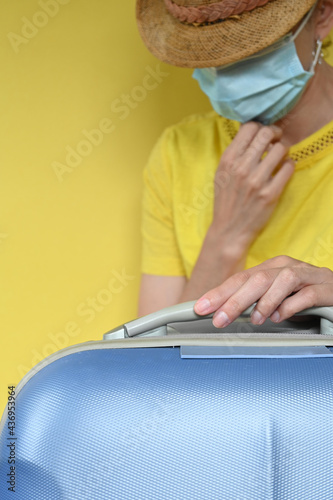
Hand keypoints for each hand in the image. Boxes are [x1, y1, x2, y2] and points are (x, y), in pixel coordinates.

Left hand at [194, 255, 332, 326]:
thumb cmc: (305, 296)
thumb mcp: (276, 296)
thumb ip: (254, 301)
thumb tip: (223, 312)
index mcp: (272, 267)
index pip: (240, 278)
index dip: (219, 293)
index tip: (200, 308)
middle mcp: (288, 267)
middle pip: (256, 278)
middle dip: (234, 299)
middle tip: (219, 319)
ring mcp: (308, 275)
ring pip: (281, 281)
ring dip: (264, 302)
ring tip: (256, 320)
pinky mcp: (326, 287)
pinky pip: (307, 294)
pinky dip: (291, 306)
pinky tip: (281, 316)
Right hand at [211, 122, 293, 253]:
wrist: (229, 230)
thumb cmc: (226, 200)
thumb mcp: (222, 173)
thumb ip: (235, 153)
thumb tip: (252, 131)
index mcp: (228, 160)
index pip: (249, 127)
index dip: (260, 127)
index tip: (264, 135)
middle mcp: (241, 168)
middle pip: (266, 133)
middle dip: (275, 134)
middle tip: (277, 141)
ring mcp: (256, 181)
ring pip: (280, 149)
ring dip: (283, 150)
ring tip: (280, 158)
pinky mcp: (270, 194)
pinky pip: (288, 168)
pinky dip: (288, 166)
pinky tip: (283, 170)